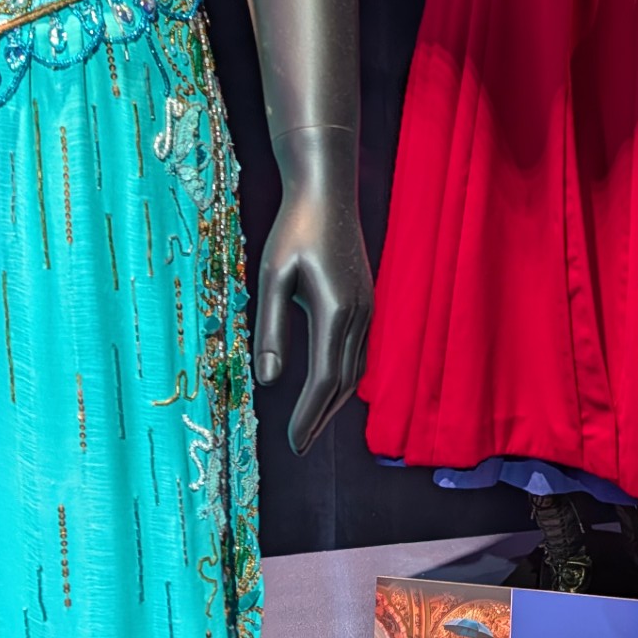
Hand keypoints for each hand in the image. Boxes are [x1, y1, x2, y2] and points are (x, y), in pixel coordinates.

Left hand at [253, 125, 373, 454]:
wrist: (328, 190)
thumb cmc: (294, 230)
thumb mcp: (272, 278)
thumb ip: (271, 330)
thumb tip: (269, 380)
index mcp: (334, 310)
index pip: (325, 379)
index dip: (309, 415)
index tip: (292, 443)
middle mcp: (358, 314)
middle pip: (343, 383)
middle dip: (320, 417)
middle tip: (299, 446)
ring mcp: (367, 308)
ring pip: (355, 369)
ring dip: (333, 401)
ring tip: (310, 425)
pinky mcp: (366, 301)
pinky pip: (358, 352)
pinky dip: (343, 377)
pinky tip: (328, 386)